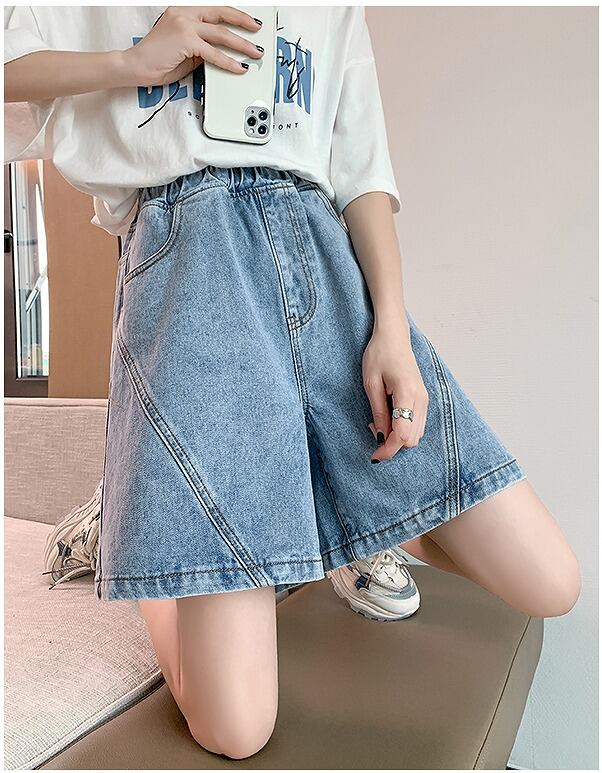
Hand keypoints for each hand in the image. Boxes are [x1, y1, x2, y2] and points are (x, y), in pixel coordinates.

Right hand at [124, 6, 263, 86]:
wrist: (135, 66)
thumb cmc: (157, 60)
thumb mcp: (185, 51)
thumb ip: (201, 48)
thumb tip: (220, 54)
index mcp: (184, 12)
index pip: (214, 11)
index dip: (233, 15)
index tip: (248, 22)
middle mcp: (185, 14)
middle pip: (222, 15)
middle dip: (244, 23)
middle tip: (258, 30)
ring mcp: (185, 26)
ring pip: (222, 34)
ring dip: (242, 45)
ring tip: (255, 53)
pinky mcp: (185, 41)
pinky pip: (213, 53)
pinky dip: (229, 62)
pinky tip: (239, 68)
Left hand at [362, 320, 428, 461]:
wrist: (394, 337)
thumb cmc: (379, 355)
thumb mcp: (371, 384)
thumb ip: (378, 412)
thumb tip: (380, 437)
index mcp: (407, 394)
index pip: (402, 434)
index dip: (388, 449)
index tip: (374, 455)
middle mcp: (421, 400)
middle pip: (412, 439)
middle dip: (392, 444)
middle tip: (372, 430)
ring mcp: (425, 400)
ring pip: (416, 435)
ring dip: (398, 437)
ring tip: (378, 422)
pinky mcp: (423, 400)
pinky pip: (417, 425)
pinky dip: (403, 429)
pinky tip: (388, 418)